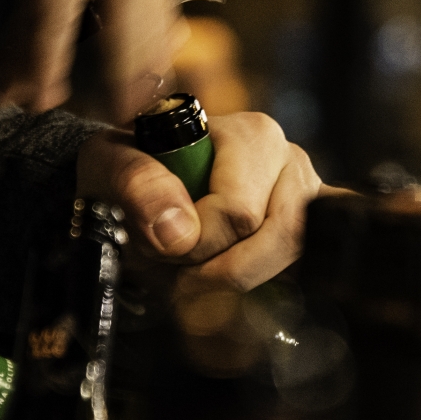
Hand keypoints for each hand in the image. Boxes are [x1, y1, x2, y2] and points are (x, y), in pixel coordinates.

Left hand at [76, 113, 337, 290]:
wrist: (138, 179)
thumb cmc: (132, 167)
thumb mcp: (111, 161)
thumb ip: (136, 183)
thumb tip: (178, 232)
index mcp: (251, 135)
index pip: (239, 212)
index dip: (196, 244)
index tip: (159, 247)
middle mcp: (288, 161)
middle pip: (277, 239)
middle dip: (217, 268)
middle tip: (174, 270)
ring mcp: (306, 197)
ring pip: (291, 260)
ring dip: (234, 280)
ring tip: (192, 274)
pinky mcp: (309, 230)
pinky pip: (307, 268)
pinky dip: (267, 282)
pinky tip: (231, 284)